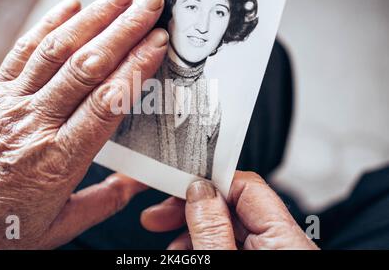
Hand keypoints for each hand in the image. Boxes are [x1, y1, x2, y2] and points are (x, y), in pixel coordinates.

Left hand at [0, 0, 167, 248]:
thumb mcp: (58, 226)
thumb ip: (104, 201)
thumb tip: (137, 182)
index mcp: (58, 160)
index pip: (107, 102)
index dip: (135, 67)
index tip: (157, 44)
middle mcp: (34, 125)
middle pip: (86, 67)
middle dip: (123, 30)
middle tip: (149, 5)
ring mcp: (10, 104)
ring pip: (56, 52)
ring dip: (92, 19)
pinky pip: (23, 52)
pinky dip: (48, 25)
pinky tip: (71, 6)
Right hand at [141, 171, 317, 249]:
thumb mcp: (219, 262)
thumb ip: (212, 228)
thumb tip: (199, 189)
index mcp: (283, 240)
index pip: (246, 186)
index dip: (209, 180)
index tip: (177, 184)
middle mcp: (283, 245)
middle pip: (233, 207)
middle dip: (191, 209)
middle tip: (158, 215)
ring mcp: (272, 254)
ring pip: (228, 230)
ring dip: (192, 231)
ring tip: (168, 243)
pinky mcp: (261, 262)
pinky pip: (231, 246)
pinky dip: (204, 245)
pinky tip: (185, 251)